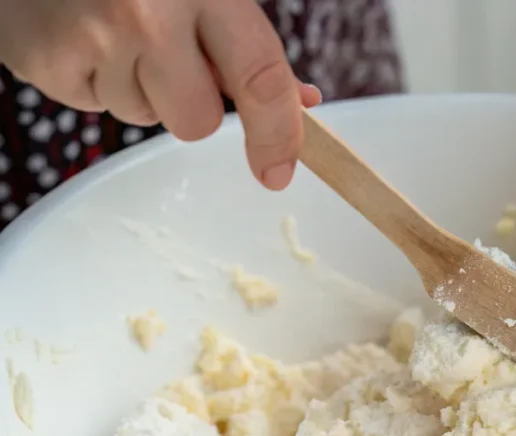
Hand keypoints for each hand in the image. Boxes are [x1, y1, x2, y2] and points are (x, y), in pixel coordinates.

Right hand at [0, 0, 321, 189]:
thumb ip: (250, 43)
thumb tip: (301, 102)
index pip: (260, 79)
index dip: (277, 135)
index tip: (278, 173)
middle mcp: (150, 12)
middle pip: (199, 122)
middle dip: (193, 105)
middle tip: (170, 57)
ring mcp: (94, 35)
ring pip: (145, 119)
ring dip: (139, 88)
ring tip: (116, 33)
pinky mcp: (47, 57)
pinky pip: (92, 106)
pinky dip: (93, 80)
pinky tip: (83, 35)